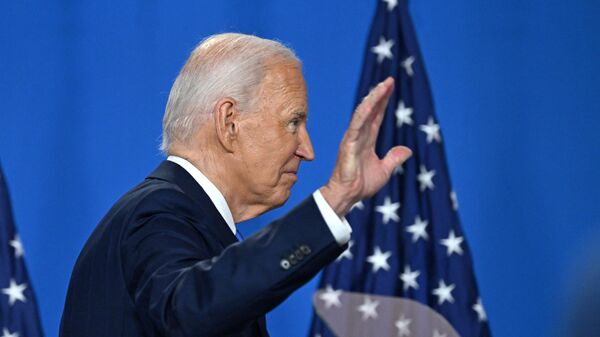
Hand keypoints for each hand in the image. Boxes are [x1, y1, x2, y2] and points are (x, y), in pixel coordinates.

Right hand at [320, 77, 411, 215]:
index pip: (376, 116)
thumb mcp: (385, 170)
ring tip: (383, 86)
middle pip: (371, 110)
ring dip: (373, 99)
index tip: (390, 87)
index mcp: (367, 140)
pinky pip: (356, 124)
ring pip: (363, 113)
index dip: (383, 102)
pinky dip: (364, 112)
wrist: (349, 195)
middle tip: (389, 80)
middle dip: (379, 95)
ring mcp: (353, 137)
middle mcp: (359, 135)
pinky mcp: (348, 143)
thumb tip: (407, 150)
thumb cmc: (361, 184)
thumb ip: (394, 158)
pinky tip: (371, 102)